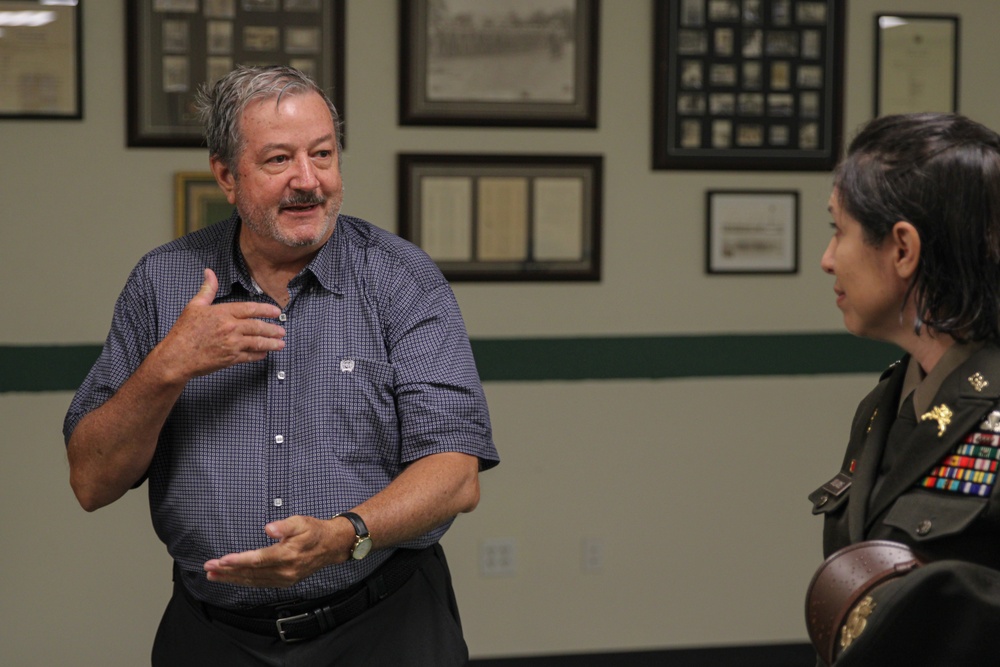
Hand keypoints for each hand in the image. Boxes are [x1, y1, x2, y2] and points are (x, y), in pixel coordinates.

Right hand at [155, 268, 285, 381]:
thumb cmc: (184, 332)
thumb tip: (209, 272)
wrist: (177, 357)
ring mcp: (232, 344)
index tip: (277, 312)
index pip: (250, 309)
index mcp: (223, 313)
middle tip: (282, 330)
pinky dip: (259, 355)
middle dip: (272, 329)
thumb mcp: (194, 306)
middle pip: (258, 327)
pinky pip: (250, 356)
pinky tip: (264, 353)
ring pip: (257, 343)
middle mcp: (230, 328)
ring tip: (280, 343)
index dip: (266, 310)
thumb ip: (207, 289)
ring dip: (271, 343)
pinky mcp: (230, 359)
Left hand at [203, 516, 352, 587]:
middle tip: (208, 567)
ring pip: (253, 581)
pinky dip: (243, 581)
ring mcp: (284, 579)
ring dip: (232, 578)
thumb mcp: (301, 521)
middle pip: (251, 573)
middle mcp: (285, 571)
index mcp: (288, 555)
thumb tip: (269, 528)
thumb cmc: (314, 531)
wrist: (331, 546)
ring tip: (213, 575)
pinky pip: (259, 584)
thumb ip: (284, 526)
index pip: (258, 560)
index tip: (222, 560)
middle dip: (228, 571)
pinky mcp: (284, 581)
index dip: (238, 561)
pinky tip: (232, 578)